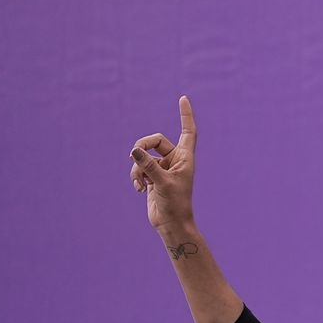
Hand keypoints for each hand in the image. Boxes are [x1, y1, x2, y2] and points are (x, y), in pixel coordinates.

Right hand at [130, 96, 197, 231]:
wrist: (171, 223)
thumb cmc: (174, 204)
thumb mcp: (162, 182)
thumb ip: (148, 165)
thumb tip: (134, 150)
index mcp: (185, 157)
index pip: (188, 130)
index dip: (186, 115)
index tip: (183, 98)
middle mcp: (175, 160)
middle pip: (154, 140)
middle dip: (142, 147)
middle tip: (134, 156)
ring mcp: (162, 167)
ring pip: (142, 156)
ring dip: (137, 168)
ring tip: (142, 184)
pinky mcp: (152, 176)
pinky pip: (138, 168)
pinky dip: (135, 176)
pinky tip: (140, 189)